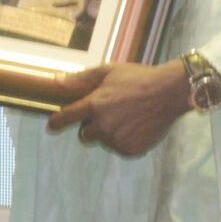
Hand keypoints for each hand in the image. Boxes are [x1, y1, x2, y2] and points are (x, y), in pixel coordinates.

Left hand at [44, 60, 190, 156]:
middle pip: (85, 135)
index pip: (67, 118)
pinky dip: (125, 141)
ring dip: (110, 133)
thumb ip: (81, 78)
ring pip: (104, 142)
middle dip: (92, 127)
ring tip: (128, 118)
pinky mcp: (130, 150)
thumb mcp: (108, 71)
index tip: (51, 126)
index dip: (57, 122)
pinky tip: (136, 127)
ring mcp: (117, 140)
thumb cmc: (138, 78)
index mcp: (94, 105)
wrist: (169, 92)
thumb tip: (56, 80)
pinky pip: (120, 149)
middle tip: (109, 114)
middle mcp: (103, 125)